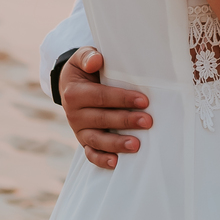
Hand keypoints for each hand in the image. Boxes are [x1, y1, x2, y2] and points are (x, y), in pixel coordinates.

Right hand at [59, 47, 151, 169]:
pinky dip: (101, 160)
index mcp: (74, 93)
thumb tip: (97, 61)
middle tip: (148, 121)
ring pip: (96, 140)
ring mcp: (78, 129)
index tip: (144, 101)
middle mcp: (74, 114)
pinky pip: (90, 154)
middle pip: (101, 119)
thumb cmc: (85, 70)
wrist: (71, 85)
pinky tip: (117, 163)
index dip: (122, 99)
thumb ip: (88, 56)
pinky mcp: (83, 141)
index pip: (101, 96)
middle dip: (125, 121)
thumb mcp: (82, 58)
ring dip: (116, 144)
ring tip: (136, 145)